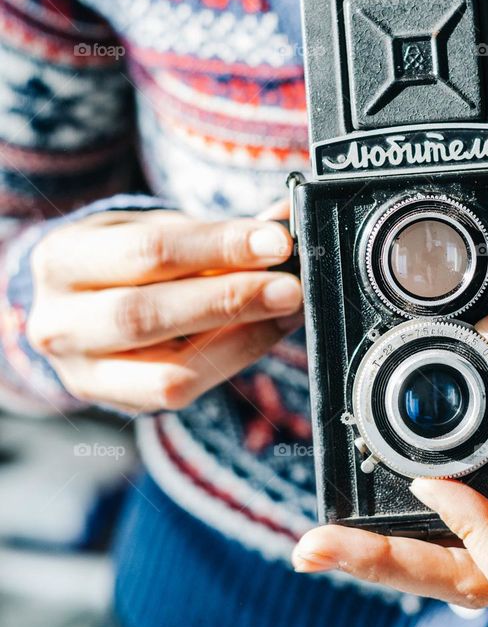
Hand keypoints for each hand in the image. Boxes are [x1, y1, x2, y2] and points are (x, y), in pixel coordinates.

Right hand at [26, 199, 302, 412]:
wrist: (82, 303)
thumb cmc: (125, 259)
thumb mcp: (158, 229)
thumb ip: (218, 232)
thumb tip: (285, 223)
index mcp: (62, 258)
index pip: (147, 251)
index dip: (218, 246)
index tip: (276, 240)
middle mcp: (59, 321)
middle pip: (149, 314)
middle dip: (230, 298)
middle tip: (288, 286)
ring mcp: (81, 372)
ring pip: (167, 369)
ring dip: (240, 338)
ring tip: (285, 310)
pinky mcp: (114, 403)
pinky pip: (178, 394)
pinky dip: (231, 361)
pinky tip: (264, 333)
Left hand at [294, 267, 487, 616]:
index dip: (473, 534)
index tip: (431, 480)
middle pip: (477, 591)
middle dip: (391, 567)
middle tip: (312, 545)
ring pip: (473, 583)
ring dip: (398, 563)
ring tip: (321, 543)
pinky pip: (485, 561)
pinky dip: (430, 544)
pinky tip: (374, 526)